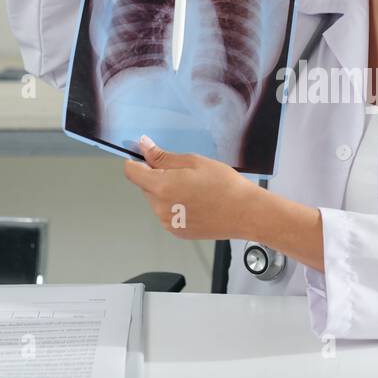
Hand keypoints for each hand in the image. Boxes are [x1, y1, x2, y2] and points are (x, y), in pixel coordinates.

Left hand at [123, 135, 262, 240]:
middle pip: (145, 186)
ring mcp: (167, 222)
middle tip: (185, 174)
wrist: (245, 212)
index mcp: (162, 186)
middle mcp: (160, 207)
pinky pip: (167, 213)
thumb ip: (163, 156)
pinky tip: (196, 203)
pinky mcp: (176, 231)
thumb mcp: (194, 162)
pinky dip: (175, 206)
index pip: (132, 172)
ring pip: (156, 200)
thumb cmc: (225, 185)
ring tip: (194, 190)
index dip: (137, 162)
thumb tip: (144, 147)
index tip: (146, 157)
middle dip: (157, 177)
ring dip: (166, 192)